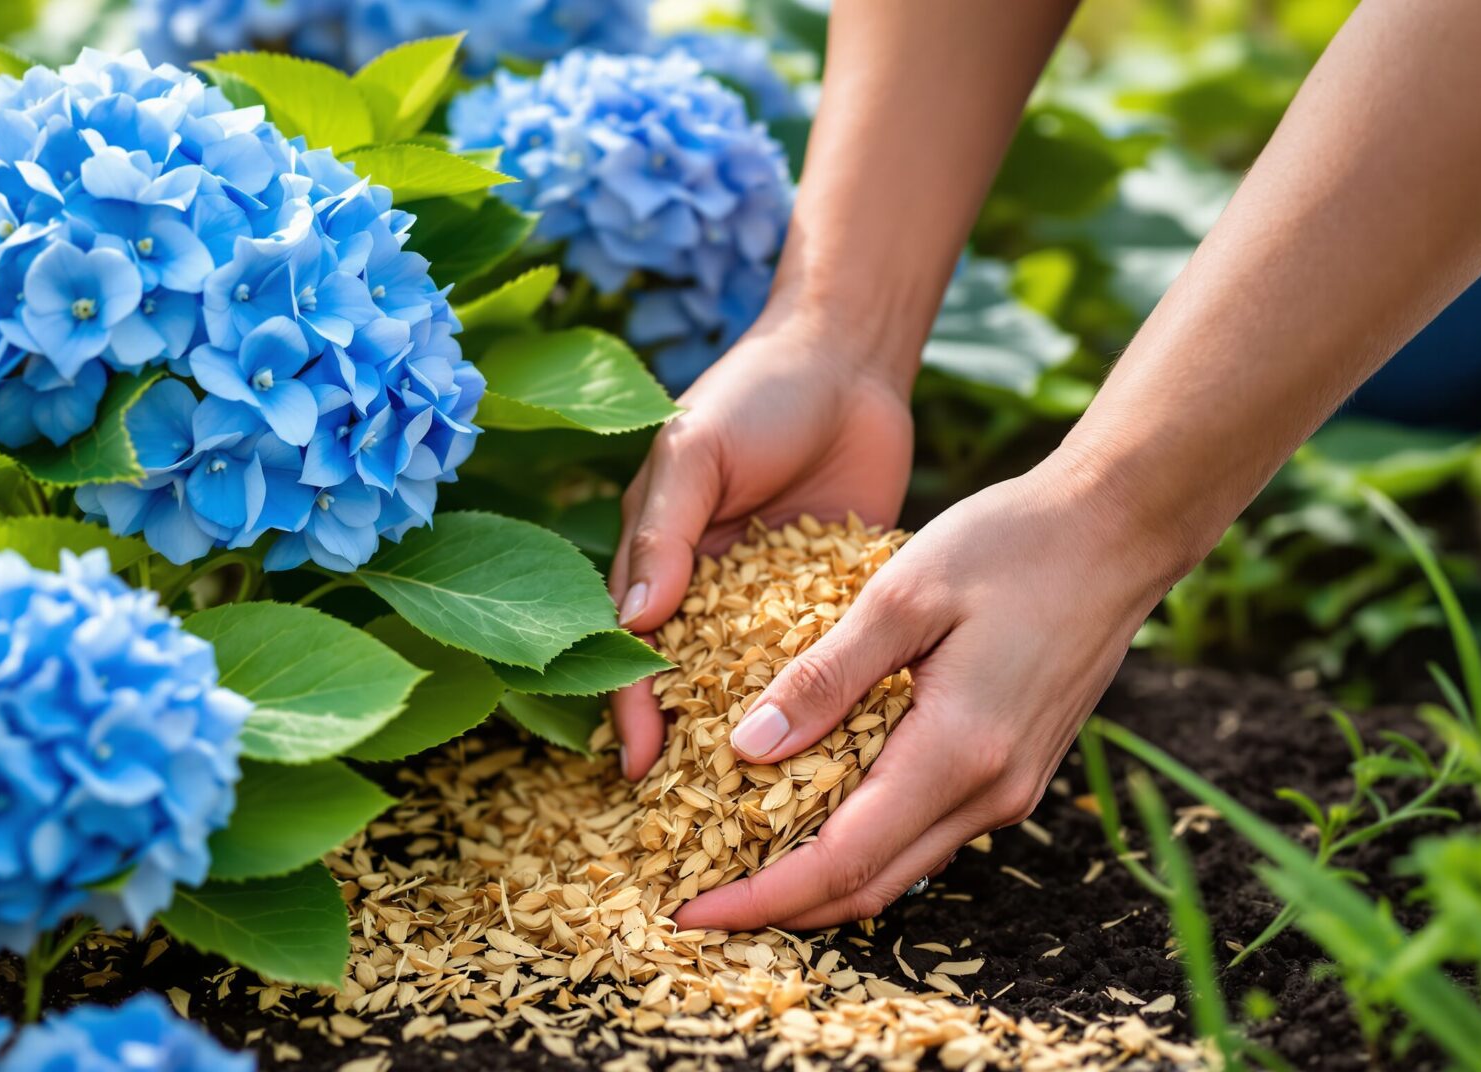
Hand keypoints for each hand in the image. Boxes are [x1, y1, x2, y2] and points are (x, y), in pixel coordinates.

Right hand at [608, 308, 915, 778]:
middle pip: (690, 689)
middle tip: (701, 822)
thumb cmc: (754, 394)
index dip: (632, 713)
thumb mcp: (694, 451)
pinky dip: (823, 704)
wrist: (849, 358)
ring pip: (756, 689)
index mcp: (658, 562)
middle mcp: (708, 594)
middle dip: (692, 751)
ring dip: (758, 741)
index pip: (633, 653)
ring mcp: (771, 603)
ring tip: (774, 810)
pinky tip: (844, 755)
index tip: (642, 773)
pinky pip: (822, 663)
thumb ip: (664, 530)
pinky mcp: (832, 600)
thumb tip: (631, 622)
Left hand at [671, 460, 1191, 930]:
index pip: (841, 862)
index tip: (690, 910)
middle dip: (780, 907)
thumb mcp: (901, 595)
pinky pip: (925, 832)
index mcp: (957, 752)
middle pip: (869, 886)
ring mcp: (1009, 789)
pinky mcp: (1015, 771)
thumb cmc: (1012, 543)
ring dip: (820, 879)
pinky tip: (811, 811)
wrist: (1119, 528)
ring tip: (739, 863)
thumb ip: (825, 677)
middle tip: (698, 900)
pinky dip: (862, 841)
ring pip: (899, 867)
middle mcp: (989, 791)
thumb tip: (745, 749)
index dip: (761, 897)